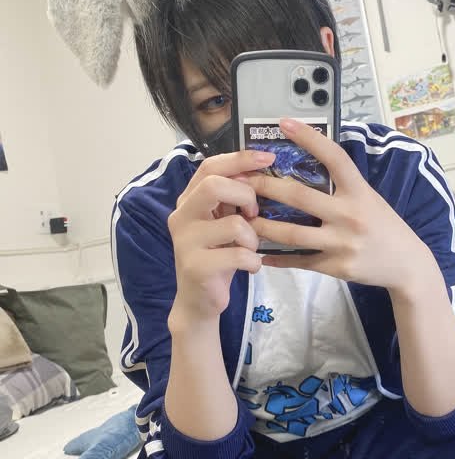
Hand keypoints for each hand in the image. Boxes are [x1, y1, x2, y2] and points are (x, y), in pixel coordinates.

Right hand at [167, 148, 275, 326]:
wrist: (200, 300)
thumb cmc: (218, 255)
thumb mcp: (225, 221)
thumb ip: (234, 197)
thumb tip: (263, 168)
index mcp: (188, 200)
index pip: (210, 167)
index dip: (240, 159)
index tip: (268, 158)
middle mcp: (181, 216)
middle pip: (213, 186)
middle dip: (245, 196)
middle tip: (253, 213)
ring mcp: (185, 242)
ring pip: (233, 224)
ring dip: (252, 237)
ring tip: (248, 248)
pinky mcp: (196, 266)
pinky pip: (238, 255)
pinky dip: (253, 261)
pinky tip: (249, 267)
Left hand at [243, 119, 431, 292]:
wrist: (406, 265)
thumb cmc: (384, 225)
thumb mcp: (369, 197)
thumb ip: (342, 184)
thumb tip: (309, 160)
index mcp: (359, 191)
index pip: (333, 157)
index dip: (309, 138)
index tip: (284, 123)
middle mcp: (350, 214)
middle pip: (299, 197)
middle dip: (265, 187)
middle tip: (242, 180)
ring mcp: (342, 243)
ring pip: (291, 233)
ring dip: (262, 225)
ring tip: (243, 218)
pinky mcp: (336, 267)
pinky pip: (299, 260)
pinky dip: (278, 257)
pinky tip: (261, 253)